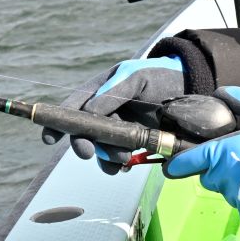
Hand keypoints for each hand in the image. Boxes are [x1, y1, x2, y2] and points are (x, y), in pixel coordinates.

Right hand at [41, 56, 185, 172]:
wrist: (191, 89)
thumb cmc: (160, 76)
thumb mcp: (136, 77)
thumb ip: (113, 92)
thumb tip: (89, 111)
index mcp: (100, 91)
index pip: (73, 107)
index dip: (58, 122)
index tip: (49, 138)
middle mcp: (105, 112)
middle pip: (84, 132)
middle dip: (82, 143)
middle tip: (86, 151)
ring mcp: (120, 129)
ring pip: (101, 148)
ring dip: (106, 156)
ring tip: (123, 156)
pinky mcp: (136, 143)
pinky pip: (120, 159)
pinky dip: (119, 164)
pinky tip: (128, 164)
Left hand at [162, 86, 239, 228]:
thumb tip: (222, 92)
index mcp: (220, 153)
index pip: (187, 162)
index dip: (178, 164)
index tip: (171, 167)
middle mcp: (224, 179)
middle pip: (210, 178)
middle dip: (218, 172)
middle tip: (239, 161)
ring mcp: (239, 200)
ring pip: (229, 194)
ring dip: (237, 186)